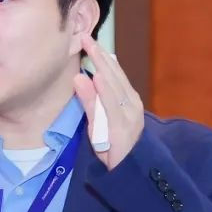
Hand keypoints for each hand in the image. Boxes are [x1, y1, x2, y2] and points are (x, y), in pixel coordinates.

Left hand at [73, 34, 144, 169]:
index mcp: (128, 101)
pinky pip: (110, 107)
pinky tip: (97, 77)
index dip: (102, 56)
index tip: (89, 39)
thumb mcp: (99, 121)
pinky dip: (103, 91)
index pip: (115, 74)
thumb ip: (91, 101)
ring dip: (102, 67)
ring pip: (114, 88)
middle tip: (86, 37)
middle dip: (100, 56)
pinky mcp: (121, 130)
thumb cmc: (113, 147)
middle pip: (115, 76)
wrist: (129, 173)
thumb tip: (80, 77)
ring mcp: (128, 117)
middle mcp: (131, 105)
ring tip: (92, 49)